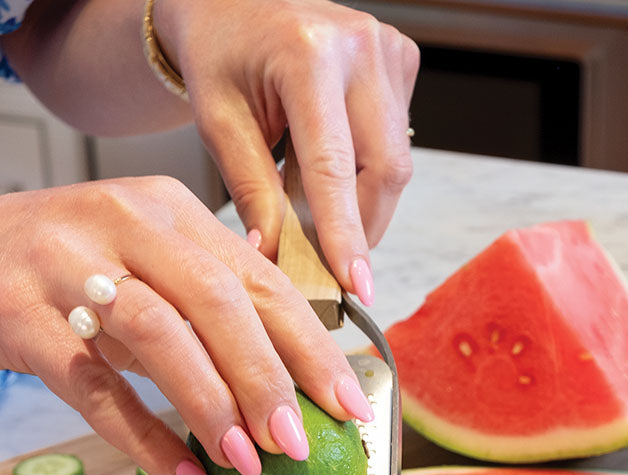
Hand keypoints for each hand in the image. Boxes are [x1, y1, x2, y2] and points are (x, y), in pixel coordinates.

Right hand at [0, 177, 374, 474]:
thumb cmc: (71, 264)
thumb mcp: (147, 257)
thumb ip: (214, 292)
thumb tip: (297, 358)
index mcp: (170, 212)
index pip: (260, 280)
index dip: (312, 347)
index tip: (349, 401)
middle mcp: (124, 227)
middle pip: (217, 301)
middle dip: (268, 379)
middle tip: (297, 442)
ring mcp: (70, 270)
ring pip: (159, 334)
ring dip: (212, 404)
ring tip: (247, 463)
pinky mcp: (25, 320)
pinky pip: (95, 388)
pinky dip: (147, 439)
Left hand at [156, 0, 419, 301]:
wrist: (233, 5)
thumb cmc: (220, 56)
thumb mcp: (218, 124)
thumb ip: (253, 192)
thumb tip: (275, 258)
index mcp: (307, 53)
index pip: (334, 167)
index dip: (345, 234)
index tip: (355, 285)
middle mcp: (359, 45)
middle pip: (384, 170)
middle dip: (360, 228)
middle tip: (326, 263)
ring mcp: (387, 49)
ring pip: (396, 164)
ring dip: (362, 204)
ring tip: (318, 207)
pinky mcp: (402, 60)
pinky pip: (397, 142)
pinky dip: (368, 171)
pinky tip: (335, 162)